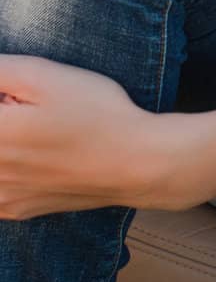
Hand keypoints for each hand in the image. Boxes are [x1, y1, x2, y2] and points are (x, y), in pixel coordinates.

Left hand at [0, 55, 195, 217]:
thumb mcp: (44, 75)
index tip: (16, 96)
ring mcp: (0, 197)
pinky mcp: (15, 210)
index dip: (5, 98)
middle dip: (6, 114)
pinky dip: (7, 167)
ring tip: (34, 129)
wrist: (135, 162)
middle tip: (24, 106)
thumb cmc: (95, 113)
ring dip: (7, 141)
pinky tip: (35, 153)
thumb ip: (0, 71)